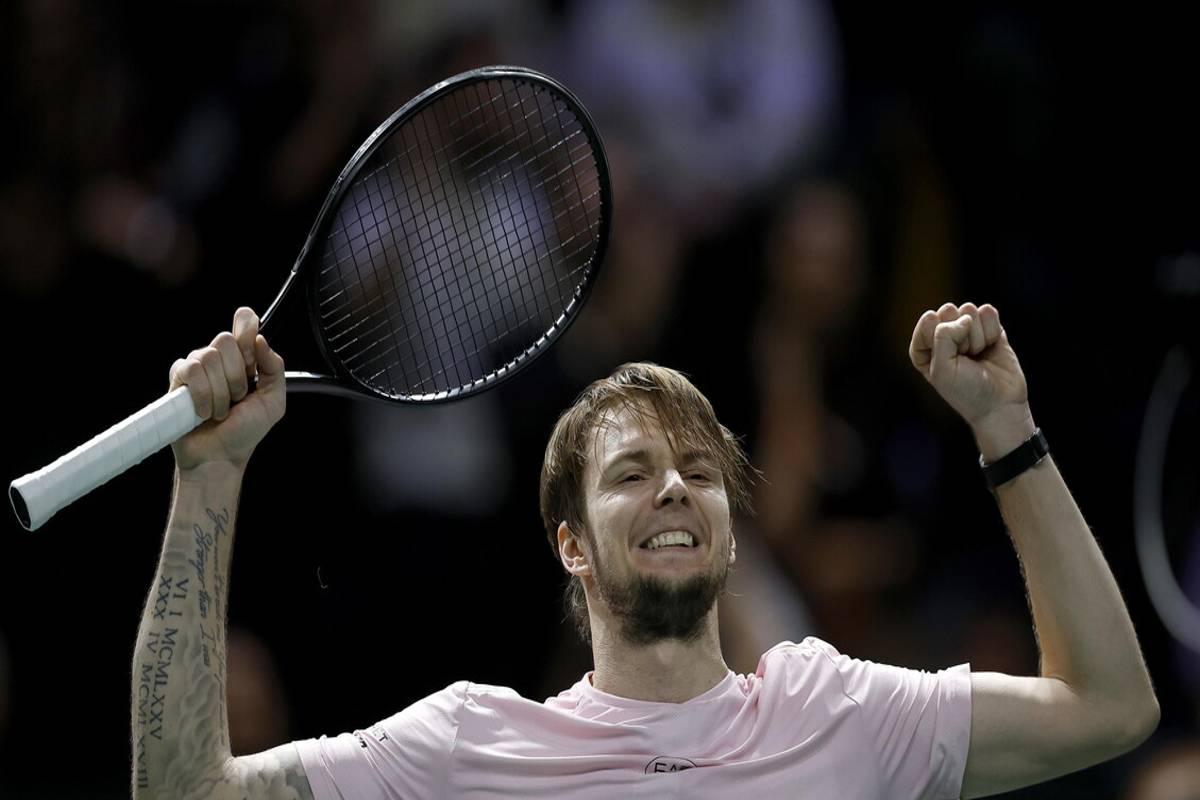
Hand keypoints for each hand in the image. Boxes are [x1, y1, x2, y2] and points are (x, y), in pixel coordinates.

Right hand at [169, 307, 285, 471]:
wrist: (220, 456)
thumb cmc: (245, 432)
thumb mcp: (273, 401)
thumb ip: (274, 368)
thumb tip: (260, 339)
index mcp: (244, 360)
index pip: (244, 323)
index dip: (246, 325)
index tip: (250, 350)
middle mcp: (220, 360)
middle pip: (225, 340)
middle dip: (236, 375)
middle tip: (237, 398)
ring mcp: (197, 368)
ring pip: (206, 356)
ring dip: (219, 391)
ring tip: (220, 410)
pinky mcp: (178, 380)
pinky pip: (189, 370)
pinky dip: (202, 395)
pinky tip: (204, 411)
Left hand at [909, 302, 1034, 457]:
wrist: (1000, 405)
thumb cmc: (966, 391)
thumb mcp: (942, 369)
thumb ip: (943, 336)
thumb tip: (965, 317)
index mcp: (924, 346)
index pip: (928, 320)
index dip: (941, 337)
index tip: (950, 358)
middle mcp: (944, 335)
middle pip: (949, 311)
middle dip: (961, 335)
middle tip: (966, 358)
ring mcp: (967, 330)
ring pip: (970, 310)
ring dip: (977, 336)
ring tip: (978, 356)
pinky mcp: (989, 328)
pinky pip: (988, 312)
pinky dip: (992, 330)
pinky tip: (991, 347)